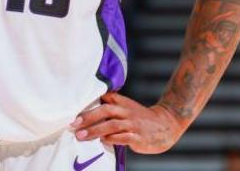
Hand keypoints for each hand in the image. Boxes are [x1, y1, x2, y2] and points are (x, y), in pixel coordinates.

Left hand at [70, 92, 185, 153]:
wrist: (166, 124)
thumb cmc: (141, 118)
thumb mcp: (128, 107)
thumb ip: (112, 105)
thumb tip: (90, 108)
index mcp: (123, 103)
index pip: (105, 99)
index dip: (90, 103)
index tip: (74, 109)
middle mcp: (127, 112)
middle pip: (105, 111)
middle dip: (88, 117)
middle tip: (74, 124)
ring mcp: (133, 124)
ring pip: (111, 125)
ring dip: (94, 130)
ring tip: (81, 136)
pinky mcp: (138, 137)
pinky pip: (122, 137)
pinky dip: (111, 139)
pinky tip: (102, 141)